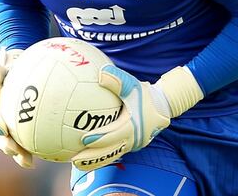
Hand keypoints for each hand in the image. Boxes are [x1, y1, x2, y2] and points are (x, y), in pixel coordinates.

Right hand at [0, 48, 32, 167]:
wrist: (25, 67)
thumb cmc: (15, 64)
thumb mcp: (8, 62)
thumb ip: (0, 68)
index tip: (2, 129)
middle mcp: (1, 116)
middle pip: (0, 134)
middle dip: (5, 144)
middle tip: (13, 151)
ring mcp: (12, 124)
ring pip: (13, 142)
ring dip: (18, 153)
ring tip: (28, 162)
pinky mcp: (24, 128)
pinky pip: (30, 140)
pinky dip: (37, 148)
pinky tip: (51, 155)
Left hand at [71, 65, 203, 170]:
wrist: (162, 107)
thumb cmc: (144, 94)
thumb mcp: (133, 85)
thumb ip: (117, 80)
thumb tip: (100, 73)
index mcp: (132, 125)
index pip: (113, 134)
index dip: (98, 138)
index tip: (83, 140)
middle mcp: (133, 139)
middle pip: (110, 151)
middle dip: (92, 157)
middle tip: (75, 159)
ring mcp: (132, 145)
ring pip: (111, 156)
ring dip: (95, 162)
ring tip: (76, 164)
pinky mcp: (131, 147)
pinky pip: (114, 154)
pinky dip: (101, 158)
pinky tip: (87, 159)